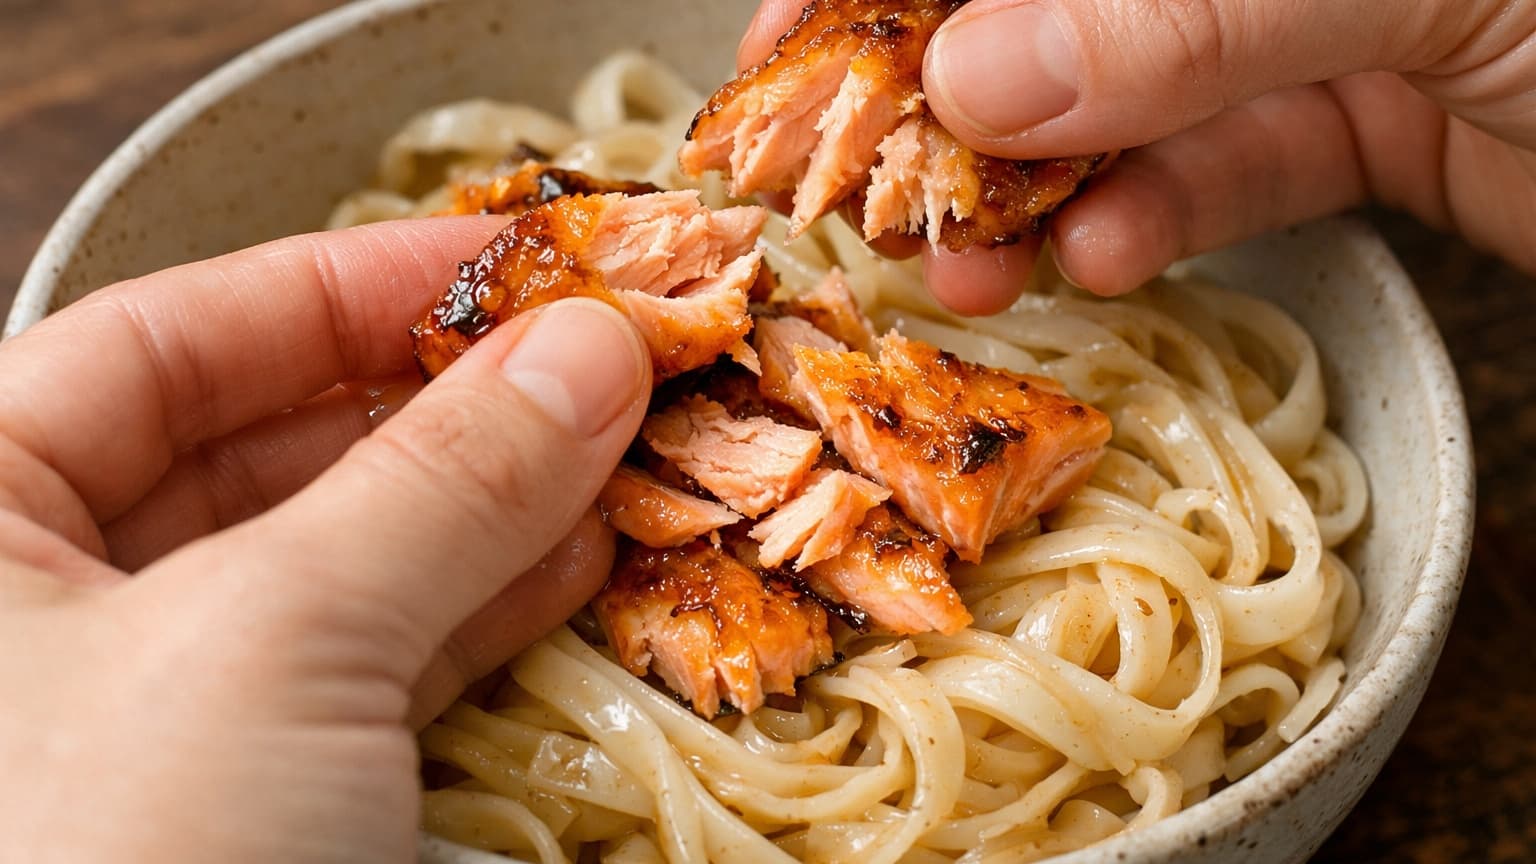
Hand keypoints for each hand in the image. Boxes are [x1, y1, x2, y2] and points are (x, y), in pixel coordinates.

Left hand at [0, 219, 649, 861]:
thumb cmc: (116, 855)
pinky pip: (371, 669)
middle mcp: (43, 609)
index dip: (343, 283)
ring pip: (338, 562)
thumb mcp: (274, 640)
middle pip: (263, 446)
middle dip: (441, 399)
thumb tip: (595, 349)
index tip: (504, 258)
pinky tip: (574, 560)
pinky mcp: (254, 804)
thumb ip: (441, 483)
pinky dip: (478, 612)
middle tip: (588, 358)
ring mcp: (153, 715)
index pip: (159, 342)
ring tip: (610, 448)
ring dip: (487, 504)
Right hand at [742, 0, 1535, 310]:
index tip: (798, 43)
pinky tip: (1109, 254)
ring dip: (1042, 180)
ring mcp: (1336, 13)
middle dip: (957, 90)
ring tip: (975, 254)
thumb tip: (984, 71)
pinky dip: (1162, 218)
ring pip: (1137, 92)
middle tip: (876, 184)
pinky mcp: (1383, 117)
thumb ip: (1196, 12)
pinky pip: (1236, 166)